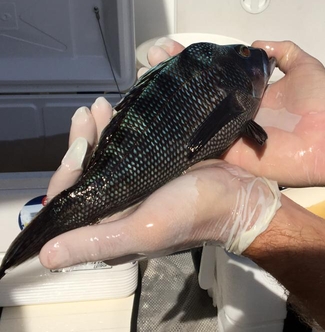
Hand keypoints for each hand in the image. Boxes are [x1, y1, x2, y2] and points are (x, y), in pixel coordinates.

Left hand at [41, 79, 279, 267]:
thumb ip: (98, 243)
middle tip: (91, 112)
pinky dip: (124, 125)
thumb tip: (45, 256)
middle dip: (84, 141)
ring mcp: (137, 183)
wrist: (242, 195)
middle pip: (86, 172)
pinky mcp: (155, 165)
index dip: (67, 172)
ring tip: (104, 104)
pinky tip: (123, 107)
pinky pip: (130, 143)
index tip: (80, 144)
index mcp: (111, 227)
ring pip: (106, 155)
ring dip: (101, 129)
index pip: (71, 201)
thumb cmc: (195, 214)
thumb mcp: (146, 231)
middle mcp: (119, 206)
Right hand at [146, 39, 324, 191]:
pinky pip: (202, 144)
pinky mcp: (231, 152)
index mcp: (247, 92)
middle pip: (196, 94)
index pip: (213, 73)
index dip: (191, 61)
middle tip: (151, 63)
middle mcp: (234, 111)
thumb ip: (282, 51)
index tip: (170, 48)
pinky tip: (159, 118)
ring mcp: (231, 133)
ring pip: (192, 118)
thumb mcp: (305, 66)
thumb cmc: (324, 105)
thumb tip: (256, 44)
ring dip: (169, 102)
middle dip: (171, 78)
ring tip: (146, 83)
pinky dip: (180, 135)